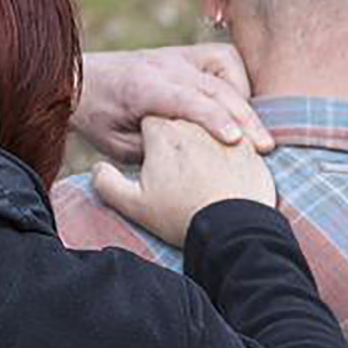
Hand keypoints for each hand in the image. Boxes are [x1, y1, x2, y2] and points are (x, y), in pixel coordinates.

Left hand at [73, 45, 273, 162]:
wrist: (82, 78)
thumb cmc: (98, 117)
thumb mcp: (115, 144)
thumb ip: (153, 148)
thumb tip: (190, 156)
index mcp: (142, 87)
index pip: (185, 100)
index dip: (213, 119)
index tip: (236, 140)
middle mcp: (163, 65)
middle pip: (214, 86)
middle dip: (243, 116)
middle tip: (265, 147)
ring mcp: (177, 55)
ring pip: (226, 65)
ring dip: (246, 96)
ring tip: (257, 132)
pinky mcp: (187, 54)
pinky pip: (224, 58)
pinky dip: (239, 80)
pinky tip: (242, 108)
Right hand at [92, 118, 275, 245]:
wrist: (231, 229)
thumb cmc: (180, 215)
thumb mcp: (133, 205)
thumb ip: (107, 183)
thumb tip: (98, 168)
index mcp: (163, 132)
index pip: (149, 119)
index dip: (148, 137)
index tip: (151, 155)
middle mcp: (194, 124)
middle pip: (180, 119)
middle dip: (176, 137)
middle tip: (175, 168)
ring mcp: (224, 132)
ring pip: (209, 129)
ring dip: (204, 144)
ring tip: (201, 175)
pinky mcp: (250, 148)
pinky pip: (237, 142)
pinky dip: (229, 154)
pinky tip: (223, 175)